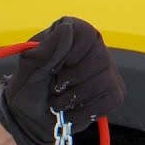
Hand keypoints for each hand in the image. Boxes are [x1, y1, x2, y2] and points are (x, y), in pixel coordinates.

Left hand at [0, 17, 124, 144]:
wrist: (32, 115)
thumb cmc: (29, 85)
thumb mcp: (30, 65)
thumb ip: (48, 47)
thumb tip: (68, 28)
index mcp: (74, 31)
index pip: (85, 34)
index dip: (67, 56)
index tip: (52, 69)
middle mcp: (97, 46)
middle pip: (99, 59)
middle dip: (70, 80)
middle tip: (53, 88)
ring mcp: (109, 70)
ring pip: (104, 82)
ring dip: (74, 98)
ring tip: (58, 101)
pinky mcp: (115, 92)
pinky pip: (110, 100)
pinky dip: (84, 111)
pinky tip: (70, 111)